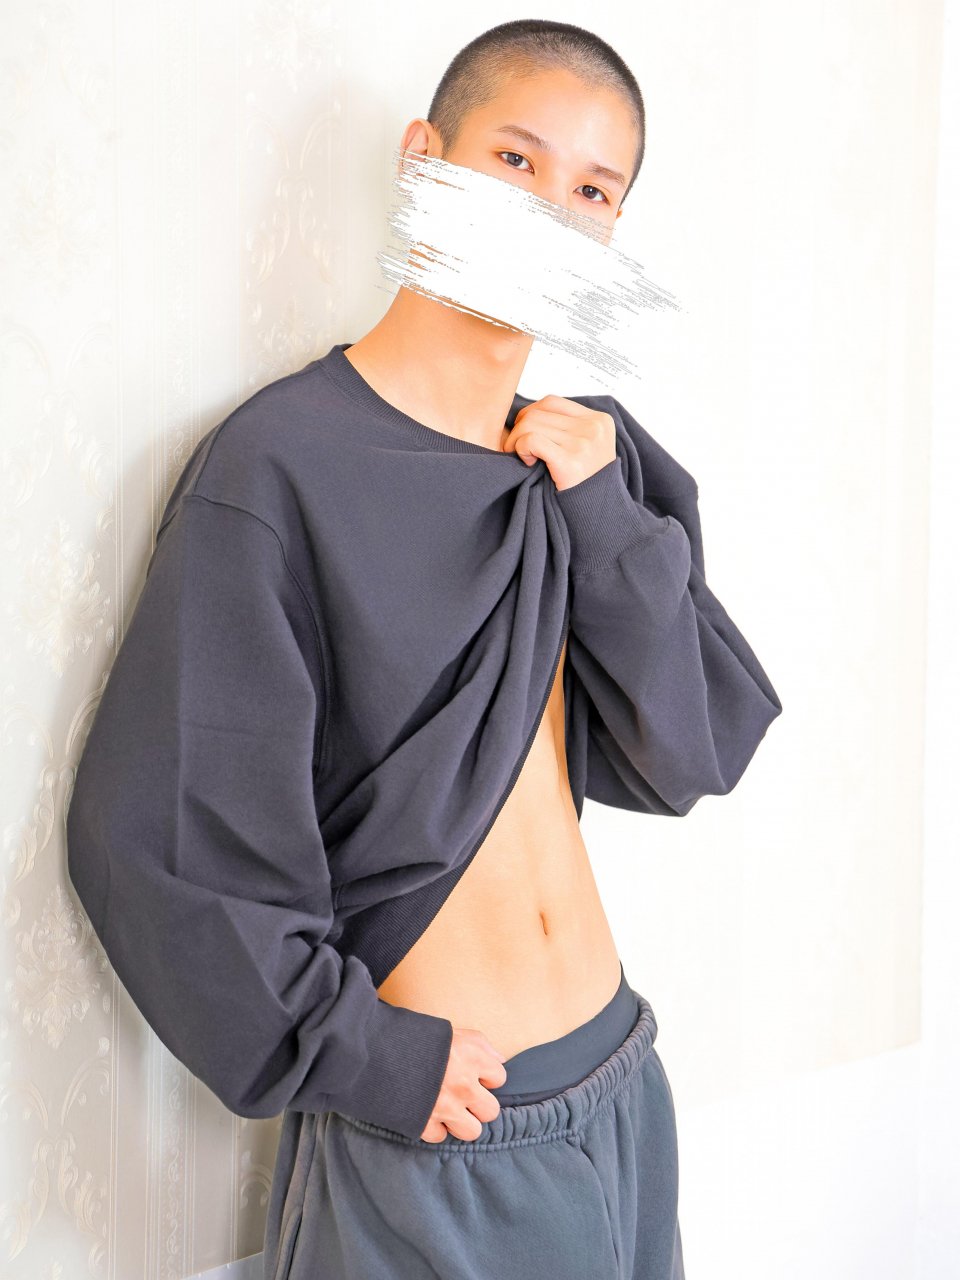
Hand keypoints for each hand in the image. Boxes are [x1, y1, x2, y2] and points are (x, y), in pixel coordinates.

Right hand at [419, 1027, 507, 1142]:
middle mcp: (464, 1085)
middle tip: (463, 1097)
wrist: (373, 1049)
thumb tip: (499, 1061)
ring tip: (449, 1110)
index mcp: (472, 1057)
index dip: (487, 1077)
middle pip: (490, 1111)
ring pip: (472, 1131)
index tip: (475, 1075)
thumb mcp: (451, 1030)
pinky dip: (434, 1128)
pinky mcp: (425, 1124)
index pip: (499, 1078)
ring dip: (461, 1122)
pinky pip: (441, 1137)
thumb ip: (480, 1044)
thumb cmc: (413, 1036)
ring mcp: (445, 1107)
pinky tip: (426, 1112)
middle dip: (478, 1105)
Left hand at [502, 395, 616, 491]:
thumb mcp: (587, 448)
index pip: (551, 402)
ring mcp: (584, 443)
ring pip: (531, 424)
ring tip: (523, 458)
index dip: (530, 416)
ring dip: (517, 441)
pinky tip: (527, 462)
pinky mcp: (571, 461)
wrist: (599, 516)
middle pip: (538, 412)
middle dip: (519, 430)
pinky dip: (521, 449)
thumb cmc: (585, 484)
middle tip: (516, 449)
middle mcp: (593, 427)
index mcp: (599, 420)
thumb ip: (566, 429)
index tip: (524, 435)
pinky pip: (531, 440)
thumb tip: (525, 415)